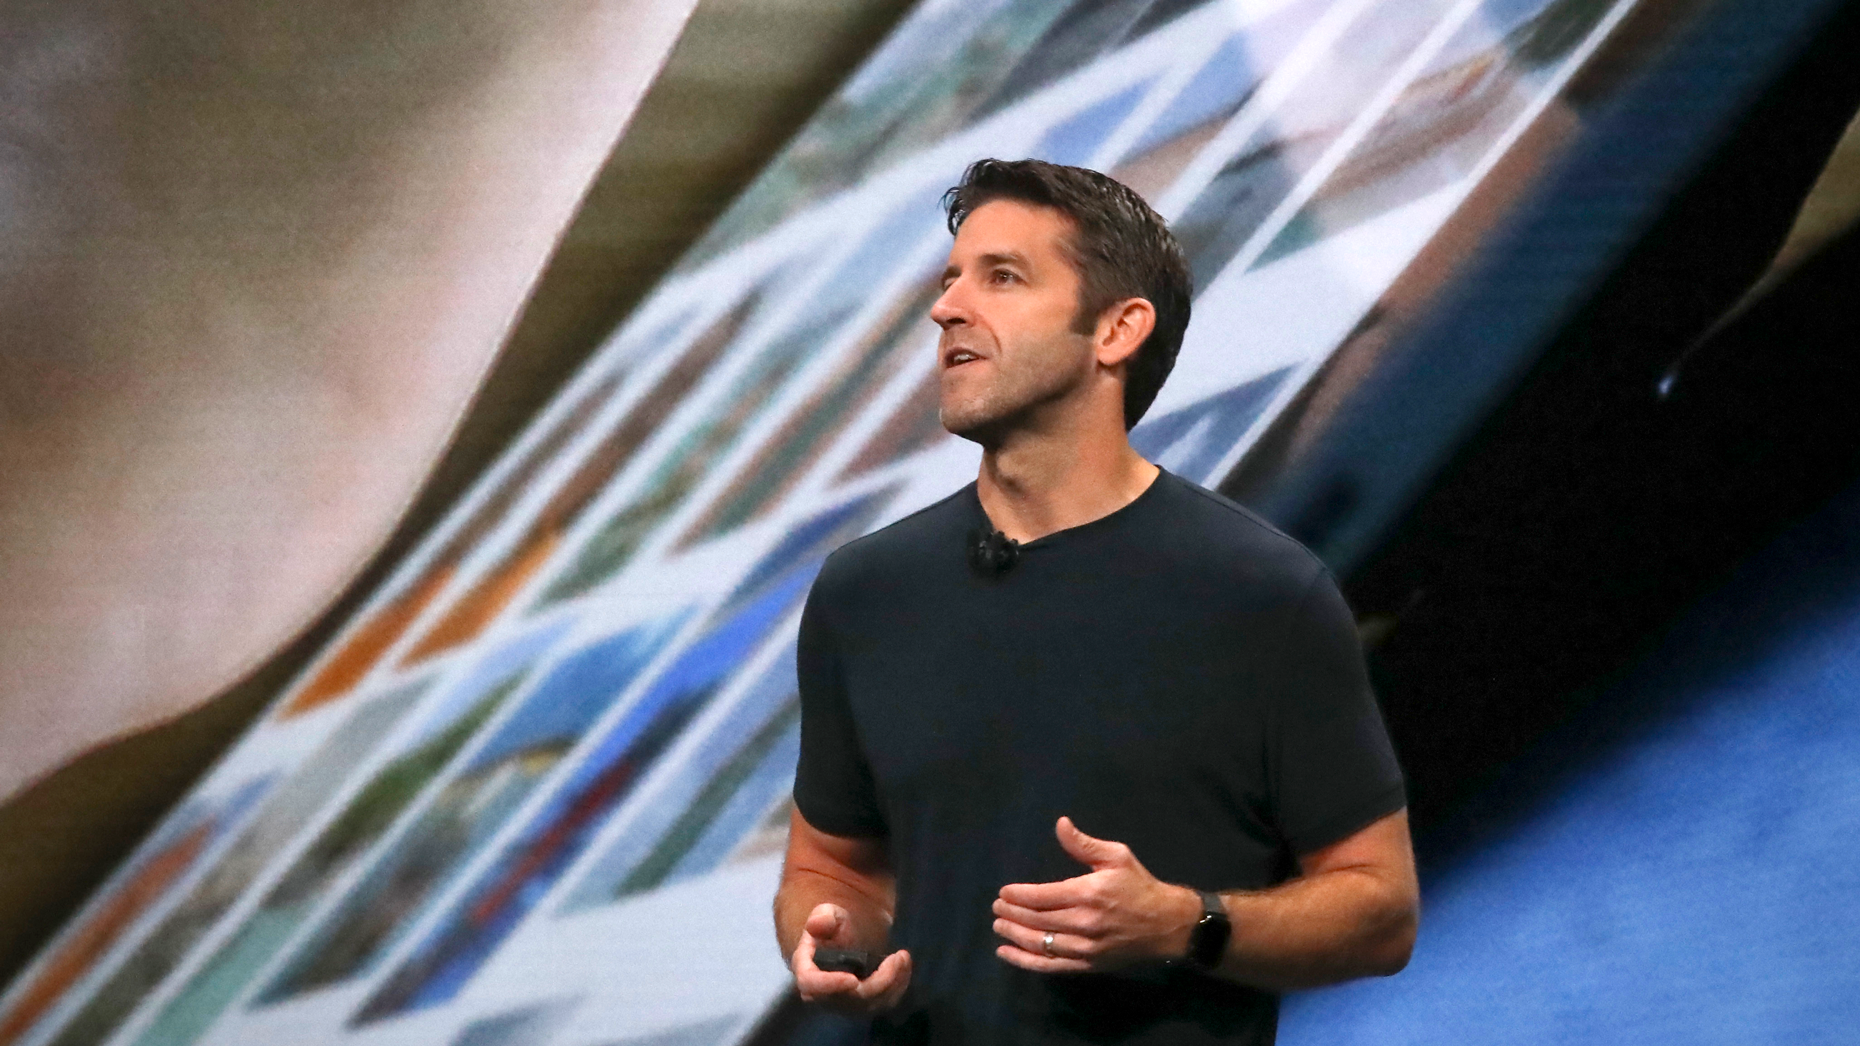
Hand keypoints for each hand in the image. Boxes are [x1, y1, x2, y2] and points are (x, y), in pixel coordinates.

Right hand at [791, 903, 911, 1012]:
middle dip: (878, 982)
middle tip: (898, 957)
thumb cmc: (835, 923)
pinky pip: (882, 1004)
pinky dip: (898, 986)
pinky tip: (904, 966)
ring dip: (892, 983)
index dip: (830, 986)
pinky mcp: (862, 1006)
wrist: (850, 935)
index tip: (853, 980)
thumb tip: (814, 925)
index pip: (811, 984)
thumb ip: (823, 917)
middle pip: (849, 999)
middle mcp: (822, 993)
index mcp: (806, 969)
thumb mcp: (829, 913)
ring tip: (903, 957)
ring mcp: (843, 1003)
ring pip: (870, 1005)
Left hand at [993, 817, 1202, 973]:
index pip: (1042, 896)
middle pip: (1037, 920)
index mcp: (1088, 893)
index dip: (1018, 896)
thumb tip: (1060, 824)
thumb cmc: (1139, 886)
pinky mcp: (1088, 965)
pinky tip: (1007, 954)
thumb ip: (1084, 844)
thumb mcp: (1116, 856)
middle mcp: (1084, 922)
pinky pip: (1051, 966)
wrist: (1167, 924)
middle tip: (996, 908)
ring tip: (998, 927)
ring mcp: (1086, 947)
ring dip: (1014, 936)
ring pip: (1041, 944)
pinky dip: (1026, 961)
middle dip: (1011, 914)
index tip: (1003, 893)